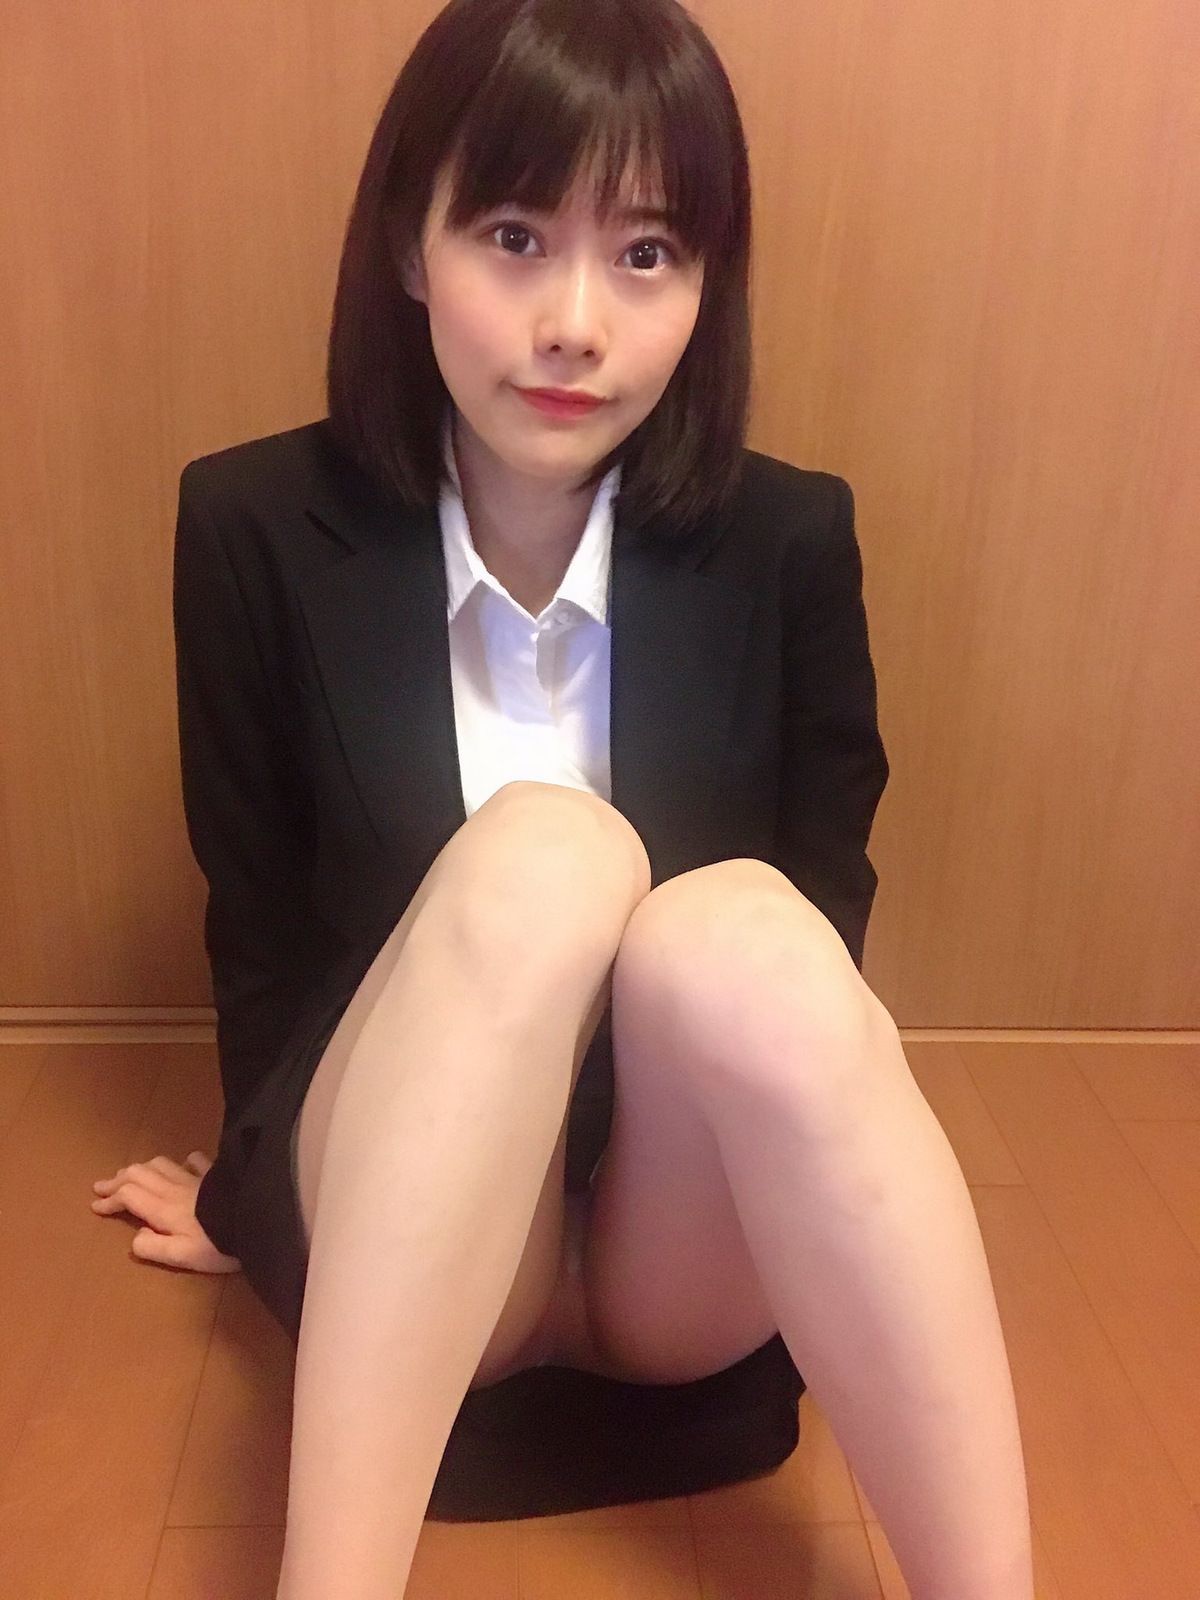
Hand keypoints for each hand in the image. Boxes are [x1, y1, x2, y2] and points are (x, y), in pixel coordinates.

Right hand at [90, 1150, 241, 1273]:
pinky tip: (183, 1164)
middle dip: (117, 1179)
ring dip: (141, 1168)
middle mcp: (175, 1189)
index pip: (129, 1196)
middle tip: (102, 1187)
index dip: (110, 1199)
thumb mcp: (183, 1256)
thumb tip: (134, 1238)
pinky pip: (196, 1161)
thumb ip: (155, 1247)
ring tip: (130, 1174)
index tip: (96, 1206)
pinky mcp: (216, 1175)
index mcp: (164, 1209)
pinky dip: (183, 1161)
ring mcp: (196, 1179)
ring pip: (161, 1164)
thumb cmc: (218, 1244)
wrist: (256, 1219)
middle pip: (139, 1174)